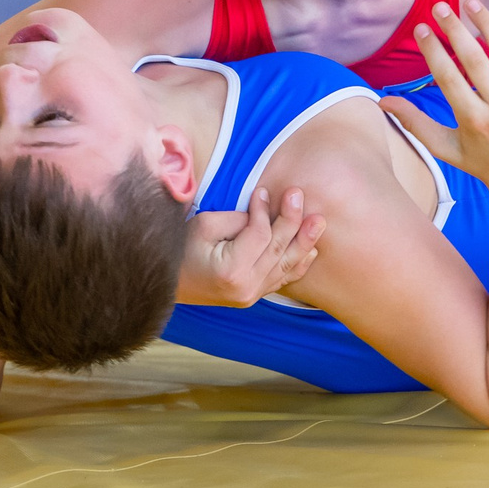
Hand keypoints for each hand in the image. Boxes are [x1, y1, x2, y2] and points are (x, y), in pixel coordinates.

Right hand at [179, 185, 324, 307]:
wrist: (169, 283)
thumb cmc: (182, 251)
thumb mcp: (204, 226)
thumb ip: (237, 219)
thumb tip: (263, 212)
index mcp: (232, 271)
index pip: (260, 234)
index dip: (263, 210)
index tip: (261, 191)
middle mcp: (247, 288)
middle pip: (278, 249)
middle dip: (292, 220)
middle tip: (299, 195)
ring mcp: (252, 296)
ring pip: (286, 266)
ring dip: (305, 242)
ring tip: (319, 222)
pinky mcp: (254, 296)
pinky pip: (282, 279)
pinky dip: (298, 264)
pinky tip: (311, 249)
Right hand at [383, 1, 488, 206]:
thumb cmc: (483, 165)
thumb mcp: (446, 149)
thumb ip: (414, 123)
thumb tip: (382, 100)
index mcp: (473, 121)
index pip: (448, 75)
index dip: (432, 49)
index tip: (420, 28)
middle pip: (475, 57)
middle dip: (454, 28)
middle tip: (439, 6)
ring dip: (487, 22)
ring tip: (470, 3)